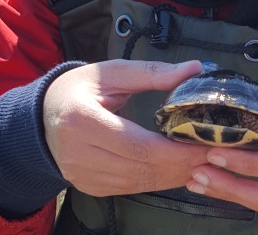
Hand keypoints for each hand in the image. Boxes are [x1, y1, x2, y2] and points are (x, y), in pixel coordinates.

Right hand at [43, 59, 209, 196]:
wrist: (44, 115)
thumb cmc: (80, 88)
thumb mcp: (113, 71)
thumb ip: (153, 72)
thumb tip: (194, 69)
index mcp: (82, 120)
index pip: (138, 145)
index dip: (176, 150)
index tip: (206, 142)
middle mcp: (79, 154)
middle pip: (141, 168)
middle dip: (182, 164)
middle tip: (213, 154)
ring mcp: (83, 176)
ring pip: (139, 183)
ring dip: (174, 175)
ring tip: (202, 161)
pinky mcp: (90, 187)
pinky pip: (131, 188)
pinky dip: (158, 180)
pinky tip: (177, 169)